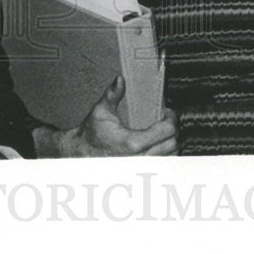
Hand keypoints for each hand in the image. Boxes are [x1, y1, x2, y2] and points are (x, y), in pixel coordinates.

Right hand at [33, 76, 177, 157]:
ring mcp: (141, 168)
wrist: (80, 154)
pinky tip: (159, 146)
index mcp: (133, 143)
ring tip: (163, 133)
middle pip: (173, 144)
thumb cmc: (90, 134)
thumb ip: (112, 94)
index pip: (167, 131)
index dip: (172, 119)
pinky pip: (163, 166)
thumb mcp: (101, 111)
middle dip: (173, 130)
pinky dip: (166, 155)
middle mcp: (140, 159)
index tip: (168, 113)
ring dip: (171, 143)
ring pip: (171, 157)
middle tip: (167, 120)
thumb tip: (120, 80)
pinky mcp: (140, 173)